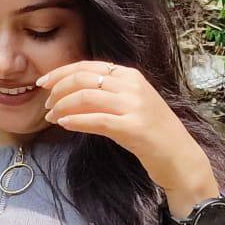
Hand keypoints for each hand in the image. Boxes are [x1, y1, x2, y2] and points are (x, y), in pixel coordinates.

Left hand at [38, 61, 217, 204]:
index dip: (61, 73)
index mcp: (131, 76)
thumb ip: (108, 95)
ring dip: (63, 106)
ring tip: (52, 117)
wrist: (181, 159)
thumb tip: (72, 94)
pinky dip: (76, 121)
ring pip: (86, 97)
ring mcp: (134, 106)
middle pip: (83, 78)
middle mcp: (133, 86)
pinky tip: (64, 125)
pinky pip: (96, 120)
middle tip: (46, 104)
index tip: (43, 83)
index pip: (88, 66)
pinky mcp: (133, 128)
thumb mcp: (132, 106)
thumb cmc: (154, 135)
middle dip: (58, 89)